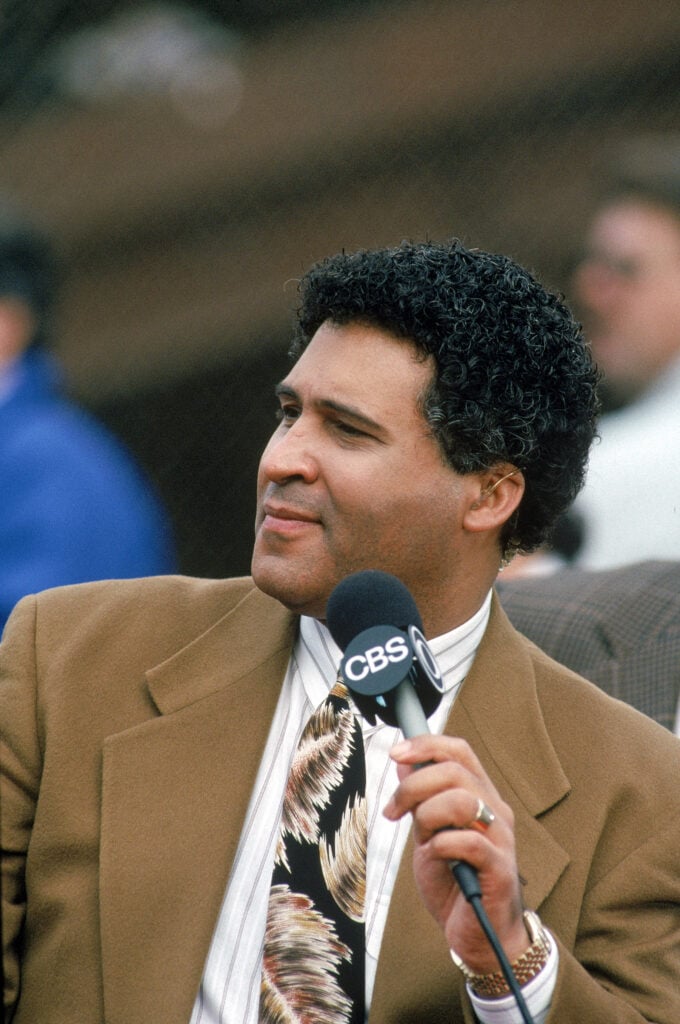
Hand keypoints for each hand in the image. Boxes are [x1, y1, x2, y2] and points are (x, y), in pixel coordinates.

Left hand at [383, 734, 529, 972]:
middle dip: (413, 786)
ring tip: (423, 840)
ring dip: (428, 816)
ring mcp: (501, 838)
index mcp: (480, 796)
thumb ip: (420, 799)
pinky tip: (435, 856)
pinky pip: (468, 841)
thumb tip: (403, 761)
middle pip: (454, 771)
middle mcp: (495, 810)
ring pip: (461, 801)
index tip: (395, 753)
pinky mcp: (500, 869)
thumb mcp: (428, 833)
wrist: (479, 935)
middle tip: (394, 811)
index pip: (459, 751)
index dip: (426, 745)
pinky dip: (441, 845)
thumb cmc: (455, 882)